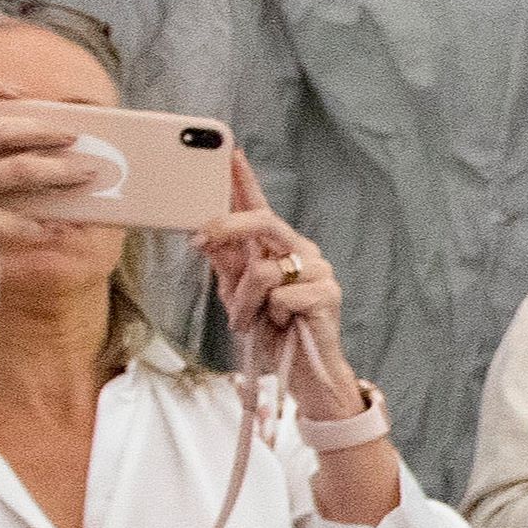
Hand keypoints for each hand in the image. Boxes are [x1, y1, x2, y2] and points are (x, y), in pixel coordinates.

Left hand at [200, 155, 358, 406]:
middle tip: (199, 240)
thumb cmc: (273, 333)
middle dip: (226, 227)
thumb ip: (226, 264)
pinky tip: (283, 326)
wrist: (303, 374)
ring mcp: (318, 271)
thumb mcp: (238, 296)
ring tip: (253, 322)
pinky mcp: (327, 294)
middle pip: (263, 221)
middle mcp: (302, 252)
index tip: (230, 153)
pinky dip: (271, 316)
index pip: (260, 207)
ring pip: (263, 269)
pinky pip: (281, 294)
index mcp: (280, 248)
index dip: (246, 180)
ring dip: (247, 303)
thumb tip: (203, 234)